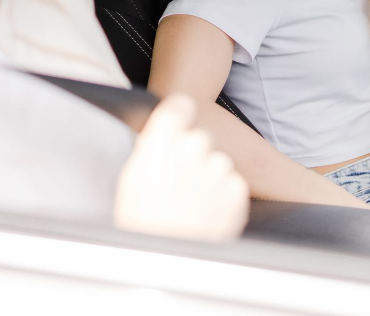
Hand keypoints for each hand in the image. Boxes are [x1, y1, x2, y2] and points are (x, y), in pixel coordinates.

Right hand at [115, 94, 249, 240]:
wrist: (165, 264)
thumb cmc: (140, 222)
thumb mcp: (132, 177)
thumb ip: (151, 149)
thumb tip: (157, 139)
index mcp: (163, 140)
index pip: (181, 105)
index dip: (181, 115)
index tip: (180, 122)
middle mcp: (194, 147)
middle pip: (200, 139)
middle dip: (194, 156)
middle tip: (179, 184)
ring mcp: (219, 168)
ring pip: (218, 164)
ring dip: (209, 178)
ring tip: (191, 206)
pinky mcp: (237, 190)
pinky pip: (232, 185)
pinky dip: (223, 197)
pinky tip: (205, 214)